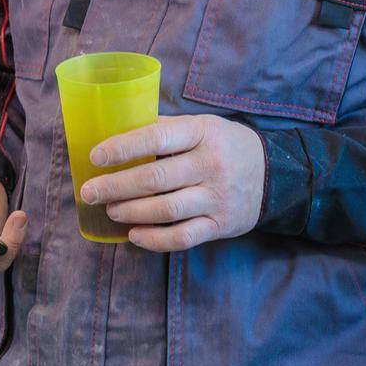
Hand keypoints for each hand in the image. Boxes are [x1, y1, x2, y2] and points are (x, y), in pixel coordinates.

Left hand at [79, 114, 264, 252]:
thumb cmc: (225, 145)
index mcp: (203, 132)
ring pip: (166, 209)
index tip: (95, 156)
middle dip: (116, 186)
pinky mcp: (221, 225)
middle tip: (90, 192)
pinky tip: (134, 235)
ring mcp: (218, 197)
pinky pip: (182, 237)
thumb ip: (166, 130)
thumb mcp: (203, 126)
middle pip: (155, 177)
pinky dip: (154, 239)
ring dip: (131, 211)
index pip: (156, 138)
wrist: (275, 174)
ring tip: (110, 210)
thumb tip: (117, 132)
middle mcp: (211, 164)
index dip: (123, 147)